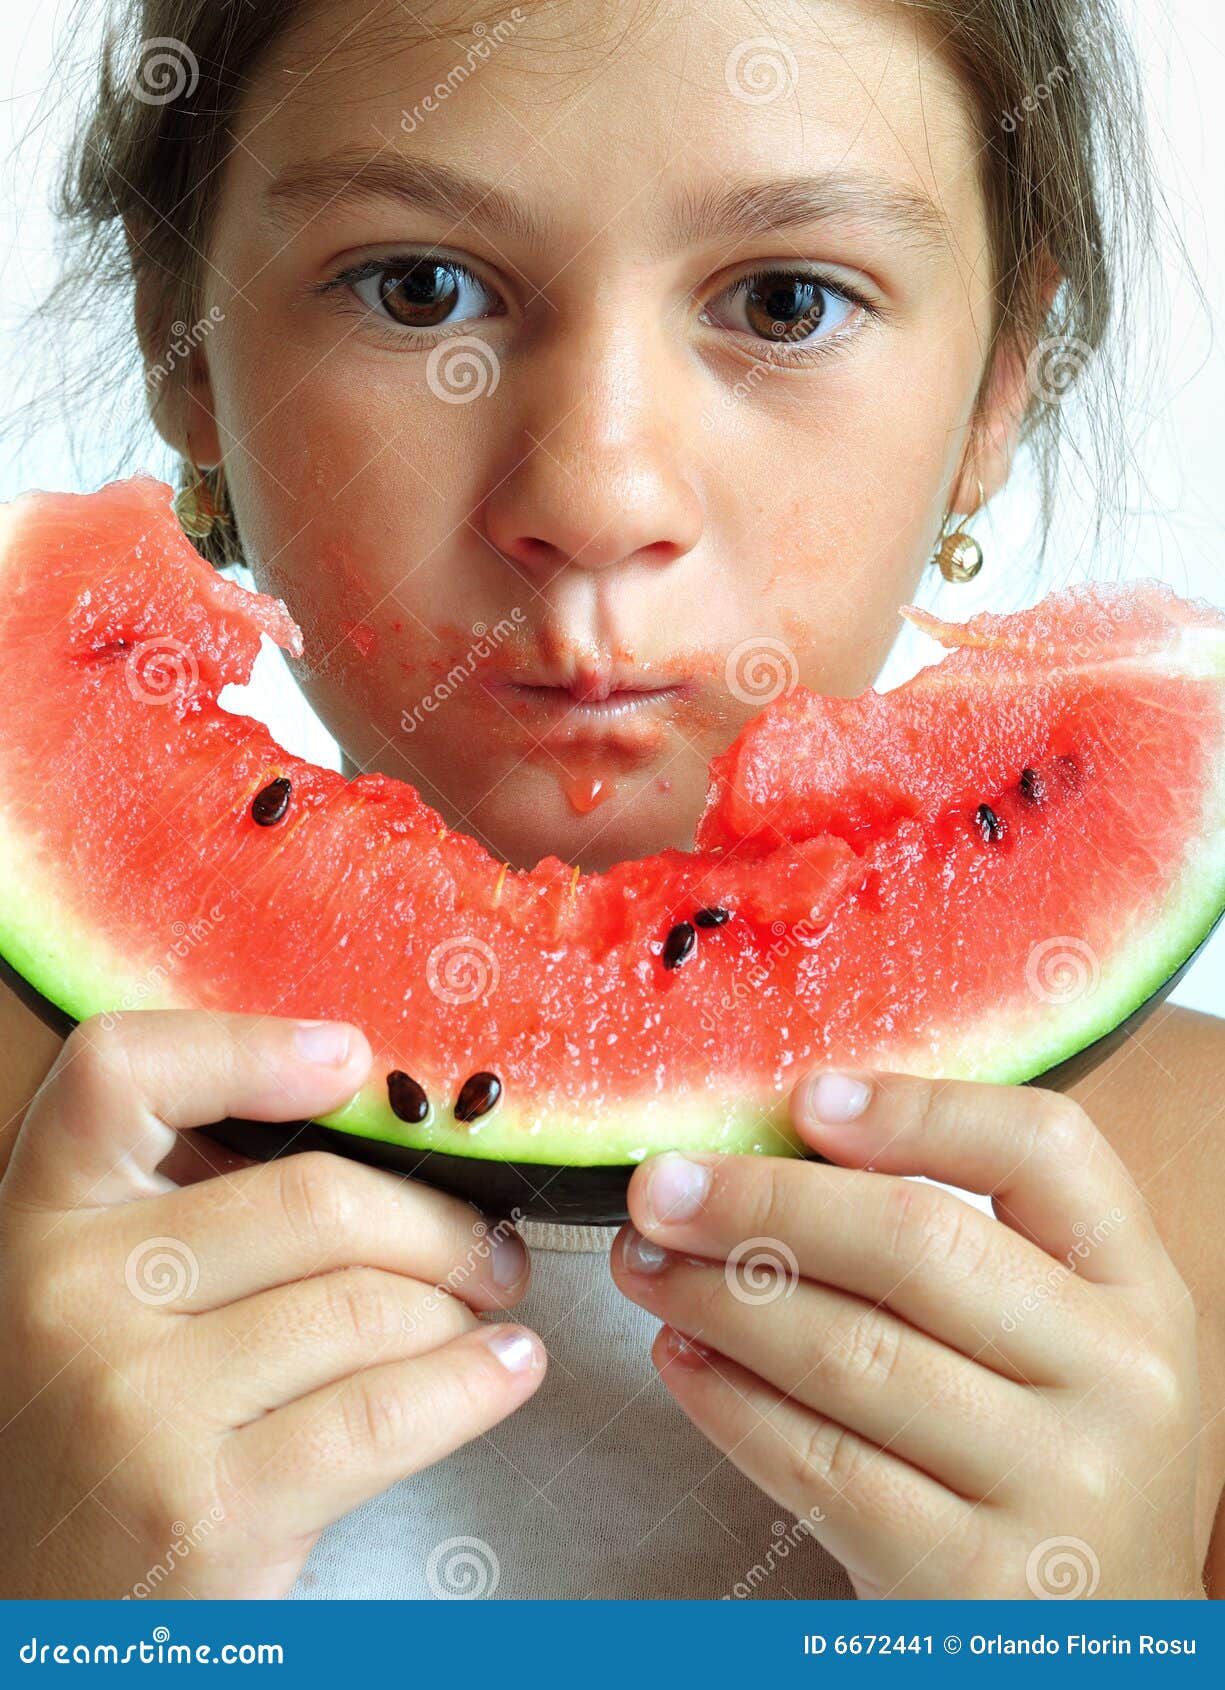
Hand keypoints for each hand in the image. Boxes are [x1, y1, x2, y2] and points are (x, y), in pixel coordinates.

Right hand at [0, 1011, 543, 1597]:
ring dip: (459, 1307)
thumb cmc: (105, 1432)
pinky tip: (505, 1370)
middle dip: (437, 1222)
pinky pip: (388, 1409)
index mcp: (41, 1217)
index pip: (123, 1069)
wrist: (45, 1624)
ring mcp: (132, 1405)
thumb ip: (191, 1203)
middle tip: (490, 1247)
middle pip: (313, 1199)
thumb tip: (375, 1111)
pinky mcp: (209, 1508)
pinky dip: (473, 1382)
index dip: (249, 1043)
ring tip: (485, 1316)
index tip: (352, 1061)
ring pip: (369, 1304)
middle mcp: (68, 1296)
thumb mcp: (105, 1296)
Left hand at [611, 1070, 1203, 1598]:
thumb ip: (971, 1240)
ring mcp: (1054, 1486)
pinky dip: (730, 1402)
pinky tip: (681, 1360)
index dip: (917, 1108)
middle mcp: (1118, 1380)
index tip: (804, 1098)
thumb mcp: (1060, 1338)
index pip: (1045, 1148)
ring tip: (647, 1265)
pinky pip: (819, 1464)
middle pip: (919, 1244)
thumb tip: (790, 1140)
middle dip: (764, 1203)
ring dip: (719, 1298)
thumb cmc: (1048, 1452)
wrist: (1099, 1646)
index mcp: (1140, 1290)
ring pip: (850, 1352)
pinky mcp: (970, 1581)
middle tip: (661, 1185)